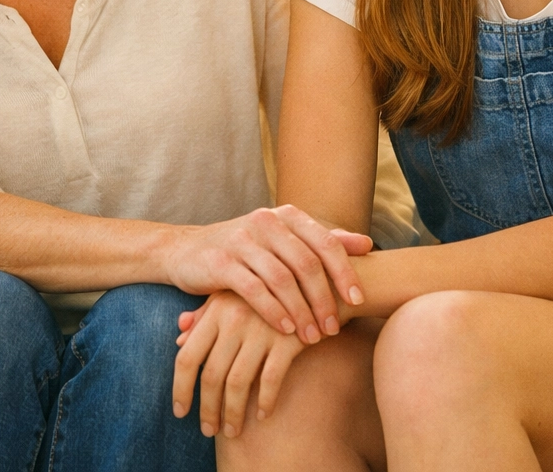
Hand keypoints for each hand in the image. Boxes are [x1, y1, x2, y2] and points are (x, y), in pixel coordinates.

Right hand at [163, 205, 370, 344]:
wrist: (185, 251)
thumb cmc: (245, 251)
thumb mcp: (283, 242)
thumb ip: (321, 242)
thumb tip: (367, 244)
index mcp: (287, 215)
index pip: (326, 242)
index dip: (345, 272)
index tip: (358, 302)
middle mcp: (266, 221)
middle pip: (307, 263)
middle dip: (324, 299)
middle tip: (334, 328)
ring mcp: (242, 240)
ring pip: (282, 279)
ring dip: (302, 311)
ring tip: (312, 336)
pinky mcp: (221, 261)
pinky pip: (255, 290)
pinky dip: (274, 312)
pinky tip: (286, 329)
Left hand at [173, 290, 306, 437]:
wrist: (316, 278)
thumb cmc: (268, 290)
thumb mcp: (233, 295)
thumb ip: (204, 316)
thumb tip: (179, 340)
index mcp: (216, 311)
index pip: (187, 357)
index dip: (180, 388)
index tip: (179, 412)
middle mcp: (234, 320)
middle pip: (211, 375)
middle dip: (207, 409)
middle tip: (208, 430)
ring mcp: (261, 330)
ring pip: (238, 383)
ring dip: (233, 413)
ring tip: (232, 431)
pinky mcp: (288, 340)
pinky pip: (271, 379)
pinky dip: (265, 401)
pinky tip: (263, 415)